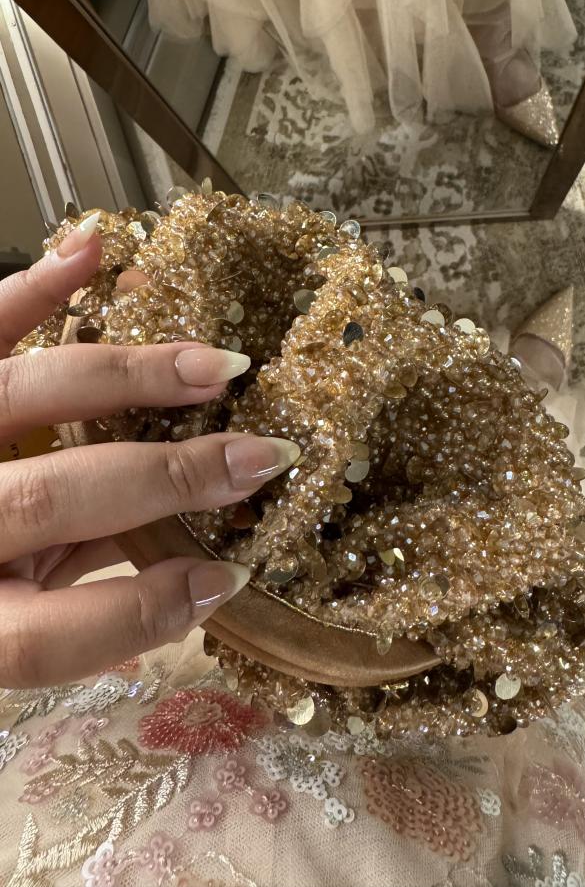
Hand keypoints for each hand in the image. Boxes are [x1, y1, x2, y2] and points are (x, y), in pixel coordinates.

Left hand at [0, 215, 298, 687]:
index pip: (49, 635)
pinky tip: (93, 251)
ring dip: (131, 376)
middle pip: (55, 497)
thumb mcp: (5, 622)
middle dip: (170, 476)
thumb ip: (75, 606)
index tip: (226, 579)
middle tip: (257, 456)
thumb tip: (181, 588)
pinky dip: (36, 287)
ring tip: (214, 365)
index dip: (141, 614)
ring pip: (28, 394)